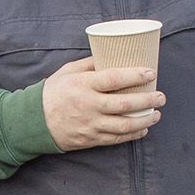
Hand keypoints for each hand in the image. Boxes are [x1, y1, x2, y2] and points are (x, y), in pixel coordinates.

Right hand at [40, 58, 164, 151]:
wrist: (33, 122)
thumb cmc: (52, 92)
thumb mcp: (68, 71)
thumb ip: (90, 64)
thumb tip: (113, 55)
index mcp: (83, 85)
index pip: (115, 79)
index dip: (135, 76)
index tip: (151, 73)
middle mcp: (89, 105)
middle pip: (125, 104)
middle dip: (148, 100)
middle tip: (161, 96)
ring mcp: (90, 124)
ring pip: (124, 125)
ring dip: (145, 120)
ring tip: (156, 114)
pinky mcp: (90, 139)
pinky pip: (116, 138)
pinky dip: (133, 134)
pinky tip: (143, 129)